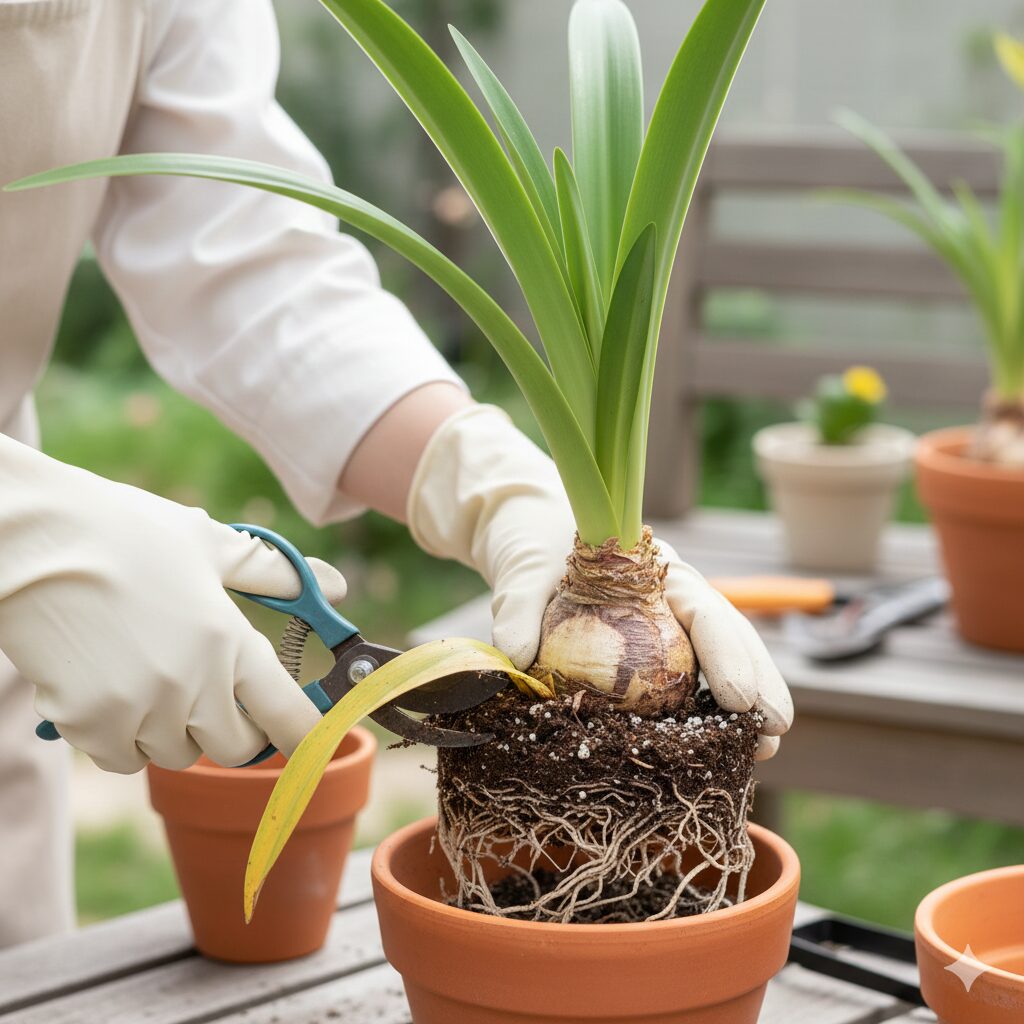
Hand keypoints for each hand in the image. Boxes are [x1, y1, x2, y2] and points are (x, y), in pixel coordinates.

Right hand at [0, 435, 345, 772]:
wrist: (29, 542)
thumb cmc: (123, 534)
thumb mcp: (209, 544)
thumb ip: (276, 575)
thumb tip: (338, 585)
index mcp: (229, 641)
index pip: (289, 719)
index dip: (306, 735)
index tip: (307, 736)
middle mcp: (191, 685)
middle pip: (236, 749)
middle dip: (236, 731)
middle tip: (221, 698)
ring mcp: (137, 710)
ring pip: (177, 754)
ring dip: (177, 731)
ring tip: (155, 676)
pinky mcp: (88, 725)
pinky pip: (124, 757)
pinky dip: (125, 738)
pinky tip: (114, 690)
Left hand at [408, 406, 792, 758]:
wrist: (528, 545)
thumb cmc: (533, 547)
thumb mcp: (523, 570)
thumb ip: (519, 605)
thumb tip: (514, 653)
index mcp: (653, 570)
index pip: (702, 608)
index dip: (725, 652)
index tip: (739, 696)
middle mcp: (672, 600)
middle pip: (727, 639)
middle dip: (757, 684)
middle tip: (774, 733)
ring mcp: (667, 628)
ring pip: (717, 663)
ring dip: (742, 706)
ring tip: (763, 751)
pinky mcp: (651, 657)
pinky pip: (686, 684)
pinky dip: (705, 714)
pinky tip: (721, 749)